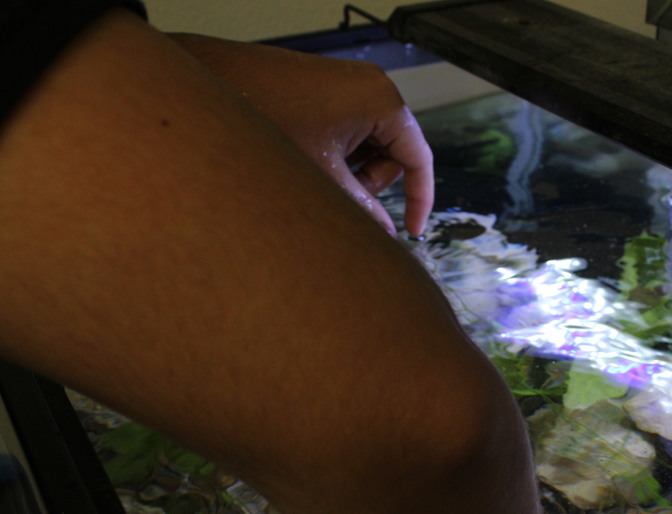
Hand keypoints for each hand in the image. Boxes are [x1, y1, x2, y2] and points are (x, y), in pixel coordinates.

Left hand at [170, 34, 433, 235]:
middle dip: (371, 183)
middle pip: (394, 153)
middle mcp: (370, 88)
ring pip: (370, 146)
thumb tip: (382, 234)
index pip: (419, 159)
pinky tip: (309, 162)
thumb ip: (361, 208)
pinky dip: (336, 154)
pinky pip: (349, 131)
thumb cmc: (265, 116)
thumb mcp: (322, 175)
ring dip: (351, 170)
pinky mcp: (327, 91)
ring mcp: (348, 86)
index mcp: (380, 101)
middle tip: (343, 199)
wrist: (214, 83)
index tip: (412, 229)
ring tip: (316, 177)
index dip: (419, 200)